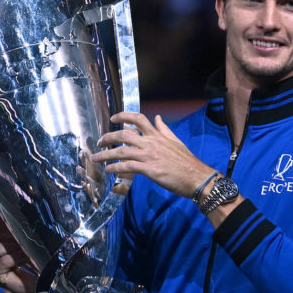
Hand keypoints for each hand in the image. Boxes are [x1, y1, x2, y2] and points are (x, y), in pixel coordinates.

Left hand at [91, 111, 213, 198]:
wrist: (196, 176)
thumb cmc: (186, 161)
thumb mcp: (175, 141)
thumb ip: (164, 129)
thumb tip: (157, 117)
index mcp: (157, 135)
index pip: (138, 119)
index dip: (123, 116)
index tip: (113, 118)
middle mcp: (151, 143)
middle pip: (124, 134)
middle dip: (109, 136)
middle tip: (99, 141)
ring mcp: (149, 156)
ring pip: (122, 151)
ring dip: (106, 154)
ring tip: (96, 158)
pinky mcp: (149, 169)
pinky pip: (128, 166)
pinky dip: (116, 168)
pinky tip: (109, 170)